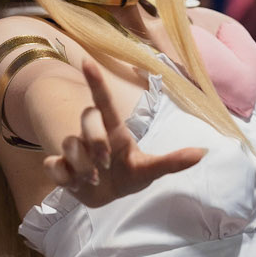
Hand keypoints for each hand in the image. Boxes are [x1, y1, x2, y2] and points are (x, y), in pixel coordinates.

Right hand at [45, 60, 204, 206]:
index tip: (87, 60)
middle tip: (104, 167)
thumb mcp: (150, 170)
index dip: (96, 82)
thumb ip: (173, 162)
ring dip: (82, 168)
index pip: (103, 102)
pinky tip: (74, 184)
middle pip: (86, 123)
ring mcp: (74, 150)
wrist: (107, 196)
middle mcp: (91, 135)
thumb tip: (202, 152)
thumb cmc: (129, 174)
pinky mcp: (60, 167)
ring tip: (93, 181)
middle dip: (95, 146)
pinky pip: (53, 165)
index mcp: (113, 131)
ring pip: (69, 145)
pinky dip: (64, 177)